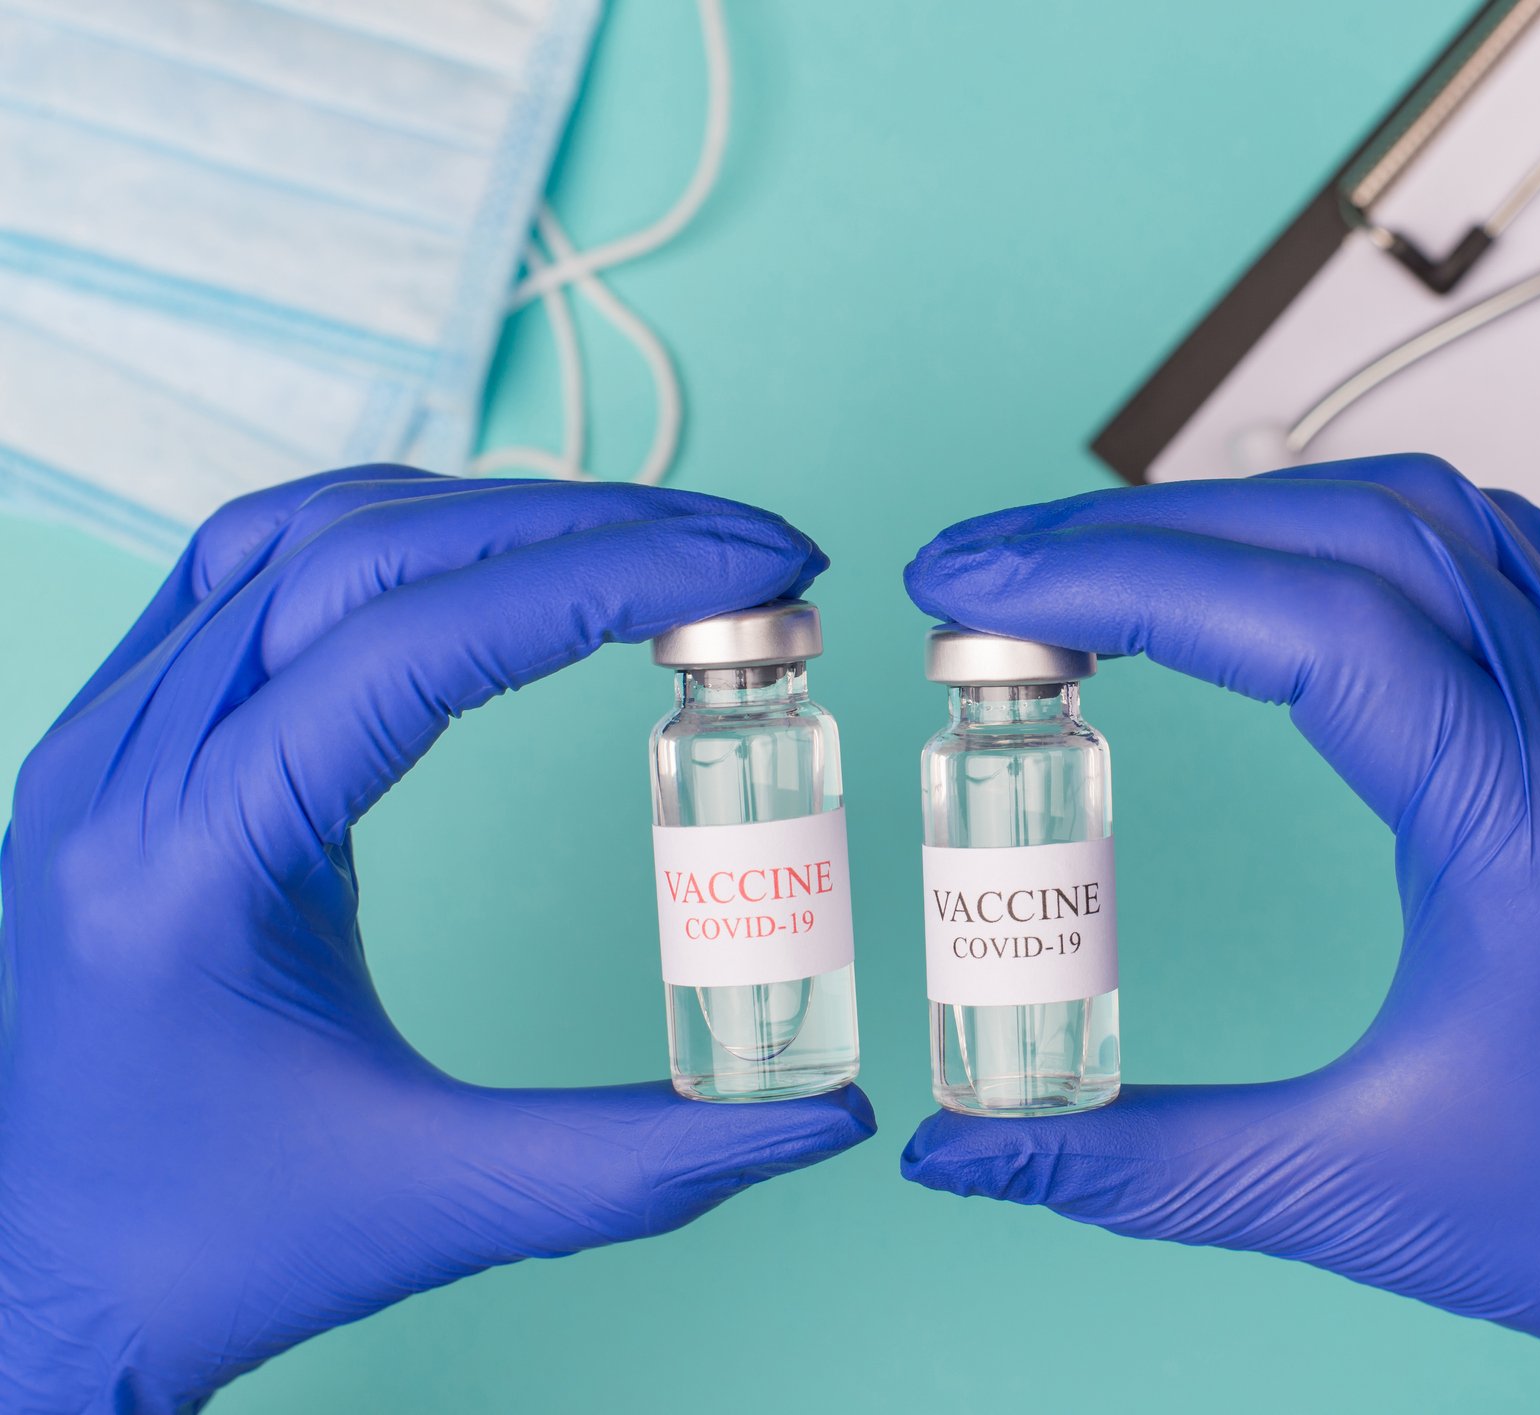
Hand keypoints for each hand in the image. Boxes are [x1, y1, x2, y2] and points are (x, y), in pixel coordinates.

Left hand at [0, 468, 873, 1413]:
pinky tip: (486, 558)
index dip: (604, 580)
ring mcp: (104, 744)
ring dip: (485, 516)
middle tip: (741, 547)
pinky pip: (248, 572)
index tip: (752, 567)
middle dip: (580, 527)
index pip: (415, 645)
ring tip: (641, 541)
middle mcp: (122, 772)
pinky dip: (391, 538)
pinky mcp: (122, 747)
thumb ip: (649, 1159)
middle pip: (365, 555)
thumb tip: (827, 1116)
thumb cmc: (207, 1247)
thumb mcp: (441, 1203)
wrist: (39, 1281)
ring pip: (298, 535)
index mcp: (190, 863)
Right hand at [898, 457, 1539, 1412]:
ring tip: (1117, 562)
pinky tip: (1285, 573)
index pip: (1320, 628)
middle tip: (1008, 570)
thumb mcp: (1353, 1195)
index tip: (995, 586)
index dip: (1129, 581)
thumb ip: (1132, 1167)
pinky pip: (1502, 560)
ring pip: (1438, 519)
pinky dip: (1360, 538)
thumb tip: (969, 1152)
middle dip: (1153, 530)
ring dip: (1256, 516)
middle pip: (1364, 535)